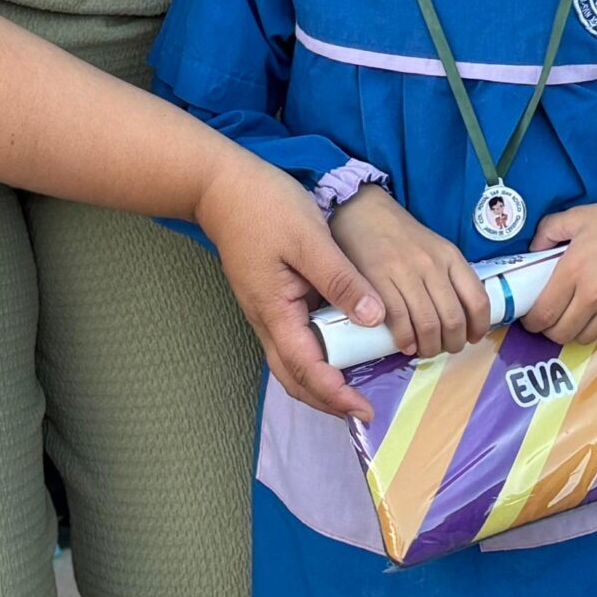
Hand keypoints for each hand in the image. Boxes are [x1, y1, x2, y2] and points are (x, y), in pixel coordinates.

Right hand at [197, 156, 382, 419]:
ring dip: (321, 382)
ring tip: (355, 388)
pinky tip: (340, 347)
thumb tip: (374, 319)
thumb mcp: (310, 239)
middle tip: (363, 411)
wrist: (222, 186)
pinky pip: (294, 340)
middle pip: (294, 378)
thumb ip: (341, 280)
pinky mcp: (271, 299)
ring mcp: (267, 311)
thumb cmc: (264, 206)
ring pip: (292, 363)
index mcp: (275, 311)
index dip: (336, 394)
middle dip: (327, 401)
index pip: (307, 369)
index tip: (365, 409)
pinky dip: (317, 356)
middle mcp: (267, 320)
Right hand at [329, 185, 488, 358]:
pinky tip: (404, 344)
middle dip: (451, 344)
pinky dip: (405, 340)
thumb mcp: (434, 249)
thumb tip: (460, 320)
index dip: (478, 328)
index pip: (478, 300)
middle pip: (454, 319)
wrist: (362, 210)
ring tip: (423, 349)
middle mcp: (432, 264)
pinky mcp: (378, 279)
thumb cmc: (400, 236)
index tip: (471, 339)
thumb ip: (448, 277)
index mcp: (451, 256)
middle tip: (443, 348)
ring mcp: (405, 271)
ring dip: (428, 347)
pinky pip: (399, 320)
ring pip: (428, 324)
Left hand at [521, 182, 596, 347]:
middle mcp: (593, 295)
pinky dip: (596, 324)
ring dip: (573, 331)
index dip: (531, 321)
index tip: (530, 317)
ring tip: (572, 314)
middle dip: (549, 329)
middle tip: (549, 317)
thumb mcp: (577, 216)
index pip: (544, 313)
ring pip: (583, 338)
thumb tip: (533, 251)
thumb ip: (547, 232)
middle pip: (560, 334)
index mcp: (574, 271)